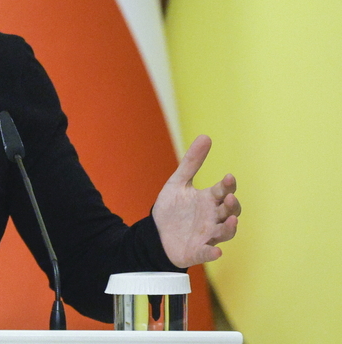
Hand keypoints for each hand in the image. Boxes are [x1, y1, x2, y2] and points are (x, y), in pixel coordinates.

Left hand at [152, 135, 240, 267]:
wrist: (155, 233)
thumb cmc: (172, 208)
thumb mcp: (178, 182)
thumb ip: (192, 162)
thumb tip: (206, 136)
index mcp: (209, 200)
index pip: (223, 191)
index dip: (228, 186)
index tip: (229, 178)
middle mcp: (212, 218)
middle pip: (229, 212)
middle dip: (232, 206)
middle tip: (229, 199)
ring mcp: (207, 235)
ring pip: (225, 233)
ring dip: (229, 228)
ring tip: (231, 221)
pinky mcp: (197, 251)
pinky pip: (207, 253)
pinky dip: (211, 253)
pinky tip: (215, 252)